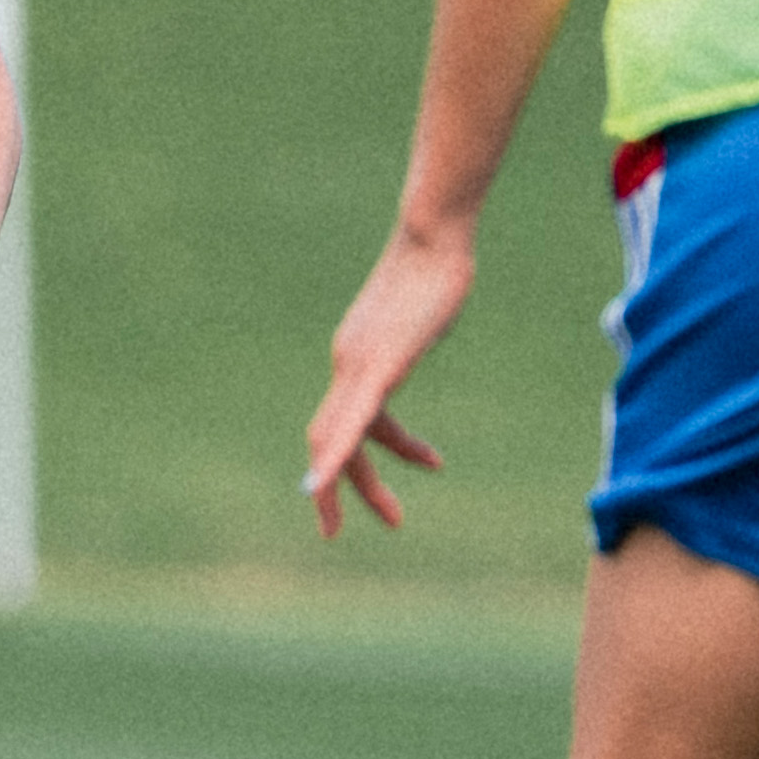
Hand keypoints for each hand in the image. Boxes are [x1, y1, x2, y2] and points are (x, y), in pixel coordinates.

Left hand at [304, 218, 473, 533]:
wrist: (434, 234)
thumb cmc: (437, 267)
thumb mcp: (423, 316)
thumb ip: (413, 335)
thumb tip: (421, 332)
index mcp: (356, 357)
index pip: (345, 420)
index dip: (356, 459)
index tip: (367, 487)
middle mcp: (347, 364)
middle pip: (330, 438)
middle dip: (343, 487)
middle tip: (370, 525)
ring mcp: (358, 366)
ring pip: (337, 440)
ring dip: (354, 486)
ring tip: (393, 520)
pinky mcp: (378, 365)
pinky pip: (353, 423)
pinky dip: (333, 458)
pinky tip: (321, 484)